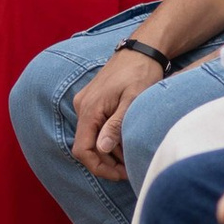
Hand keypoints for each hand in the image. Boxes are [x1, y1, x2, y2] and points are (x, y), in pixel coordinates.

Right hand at [70, 44, 162, 177]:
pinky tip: (125, 141)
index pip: (83, 150)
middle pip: (86, 146)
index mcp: (90, 109)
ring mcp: (86, 103)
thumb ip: (117, 124)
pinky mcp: (93, 101)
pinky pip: (95, 127)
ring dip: (109, 151)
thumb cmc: (140, 72)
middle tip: (130, 170)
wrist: (141, 50)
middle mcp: (82, 107)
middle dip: (106, 162)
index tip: (120, 174)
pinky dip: (108, 138)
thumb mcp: (133, 100)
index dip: (99, 167)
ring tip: (131, 156)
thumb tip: (102, 149)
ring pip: (91, 138)